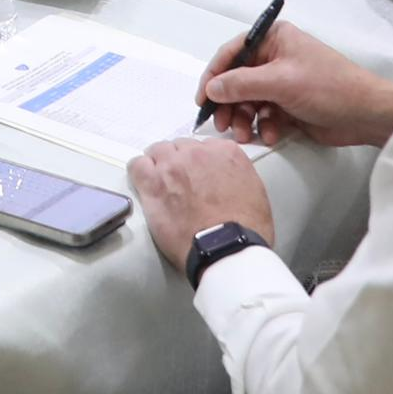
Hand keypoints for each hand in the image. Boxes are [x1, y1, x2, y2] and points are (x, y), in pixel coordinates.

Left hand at [127, 135, 271, 268]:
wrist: (227, 248)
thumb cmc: (246, 229)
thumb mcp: (255, 192)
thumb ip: (237, 175)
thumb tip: (226, 178)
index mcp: (226, 152)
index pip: (205, 146)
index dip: (201, 162)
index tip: (199, 175)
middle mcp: (197, 153)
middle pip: (180, 147)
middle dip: (180, 162)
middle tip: (181, 183)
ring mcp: (173, 166)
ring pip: (158, 151)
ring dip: (159, 164)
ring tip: (162, 184)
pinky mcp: (154, 185)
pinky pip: (137, 166)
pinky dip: (139, 172)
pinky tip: (144, 184)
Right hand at [196, 18, 392, 150]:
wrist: (365, 115)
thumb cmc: (326, 87)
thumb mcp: (280, 82)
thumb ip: (241, 84)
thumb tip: (211, 89)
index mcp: (274, 39)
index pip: (232, 53)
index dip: (214, 76)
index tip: (202, 100)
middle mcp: (276, 57)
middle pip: (238, 80)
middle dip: (230, 104)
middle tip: (223, 126)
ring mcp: (283, 82)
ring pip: (249, 101)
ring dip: (245, 119)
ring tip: (246, 136)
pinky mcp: (290, 105)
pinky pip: (265, 115)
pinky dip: (264, 126)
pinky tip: (272, 135)